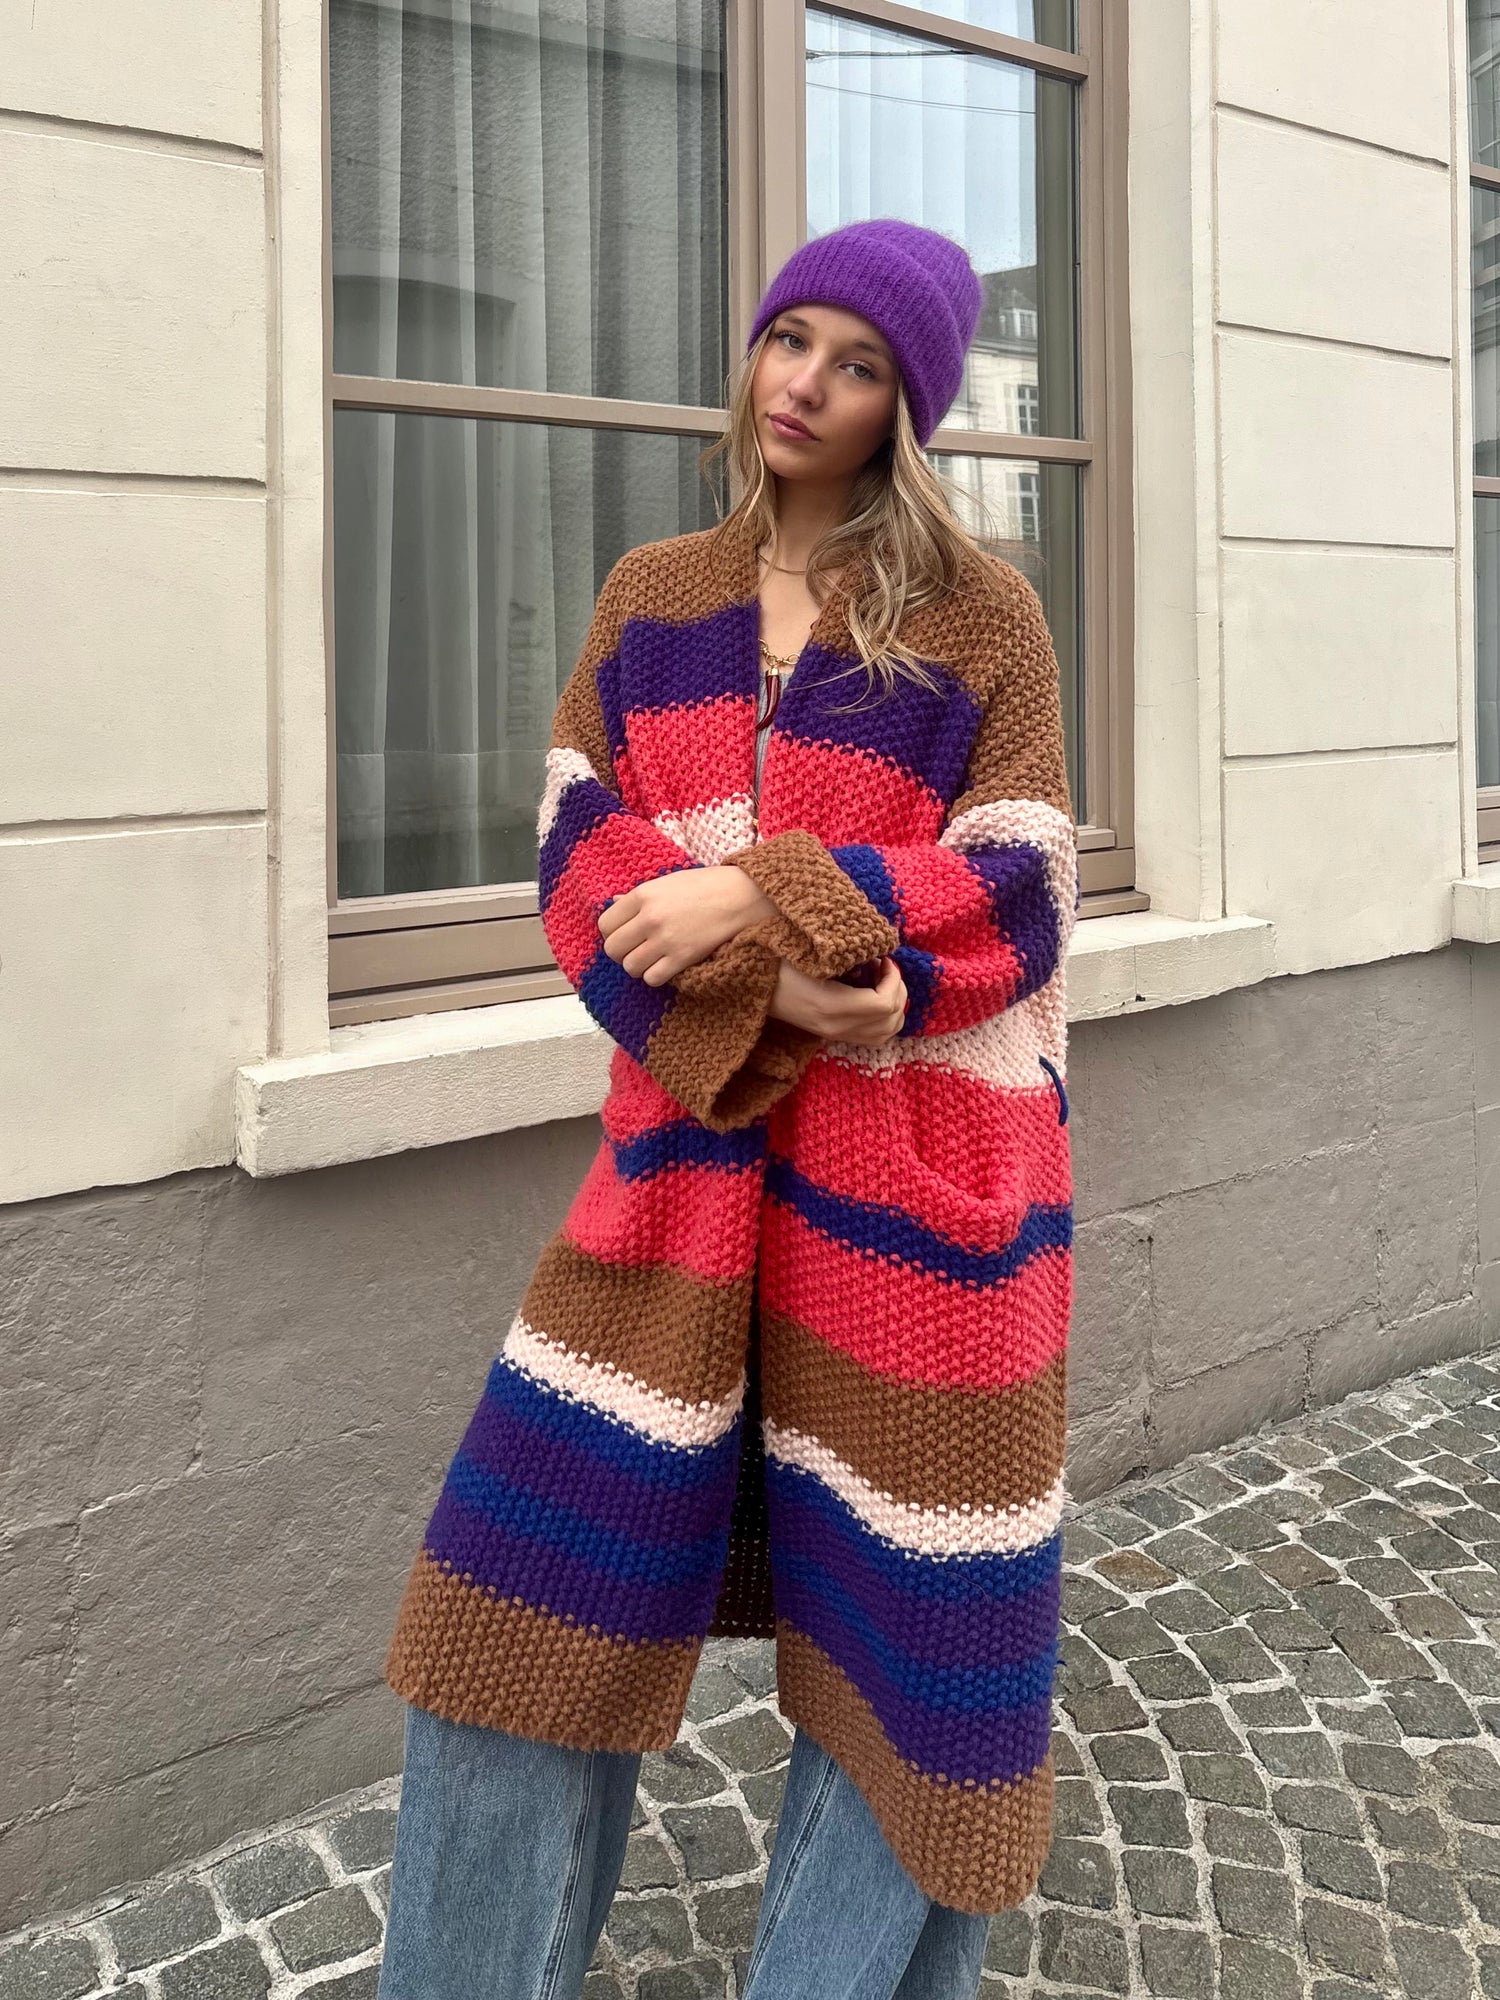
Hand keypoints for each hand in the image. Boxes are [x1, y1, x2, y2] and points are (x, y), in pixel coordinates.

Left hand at [599, 866, 776, 984]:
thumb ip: (639, 896)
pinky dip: (657, 976)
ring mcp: (665, 940)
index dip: (613, 933)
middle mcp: (649, 918)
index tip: (626, 935)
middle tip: (637, 949)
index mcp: (643, 895)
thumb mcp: (667, 882)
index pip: (605, 925)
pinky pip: (652, 979)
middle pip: (613, 949)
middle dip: (622, 953)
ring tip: (654, 958)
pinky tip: (667, 966)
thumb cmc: (706, 886)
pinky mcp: (682, 958)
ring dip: (640, 966)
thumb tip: (615, 903)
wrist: (741, 896)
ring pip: (631, 967)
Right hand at [767, 955, 907, 1045]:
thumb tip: (877, 952)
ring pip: (885, 1033)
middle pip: (889, 1020)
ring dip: (894, 1006)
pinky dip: (884, 1018)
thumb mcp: (809, 953)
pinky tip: (873, 995)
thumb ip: (846, 955)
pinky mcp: (832, 1035)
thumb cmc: (776, 962)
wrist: (751, 986)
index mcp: (831, 1006)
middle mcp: (836, 1027)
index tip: (885, 959)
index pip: (882, 1004)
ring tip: (882, 981)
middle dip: (898, 991)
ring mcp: (835, 1035)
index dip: (893, 980)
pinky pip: (873, 1036)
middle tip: (886, 967)